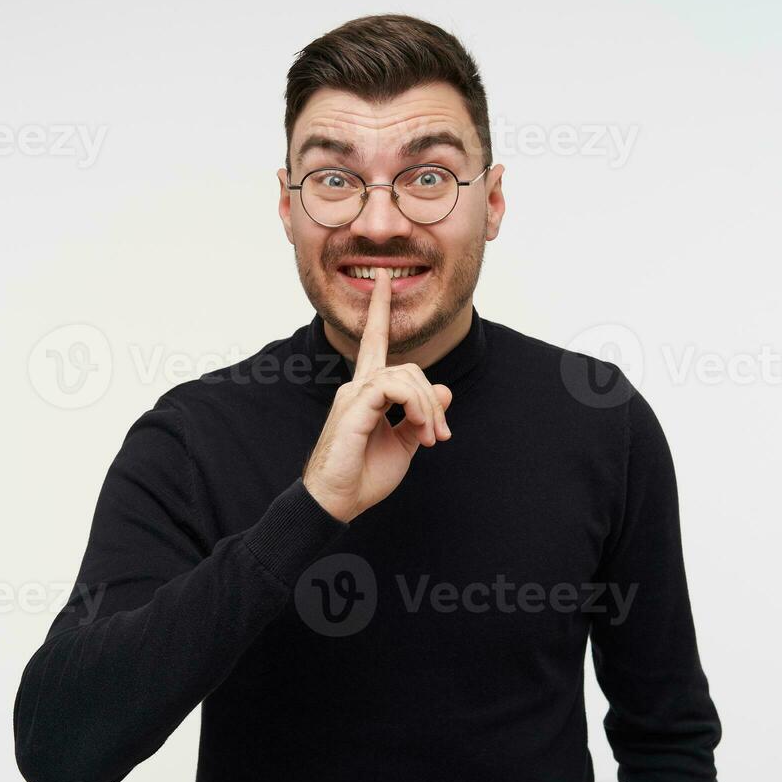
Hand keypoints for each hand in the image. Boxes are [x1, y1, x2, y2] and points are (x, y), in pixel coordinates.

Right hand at [302, 268, 452, 522]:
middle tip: (439, 436)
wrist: (337, 502)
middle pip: (408, 367)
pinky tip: (417, 429)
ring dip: (428, 408)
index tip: (384, 279)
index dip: (379, 310)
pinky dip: (416, 406)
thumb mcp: (404, 445)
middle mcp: (357, 386)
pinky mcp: (355, 406)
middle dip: (433, 399)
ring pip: (406, 375)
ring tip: (429, 438)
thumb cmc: (363, 476)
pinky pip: (394, 387)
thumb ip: (422, 416)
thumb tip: (444, 390)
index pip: (374, 341)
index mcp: (367, 392)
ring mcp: (354, 394)